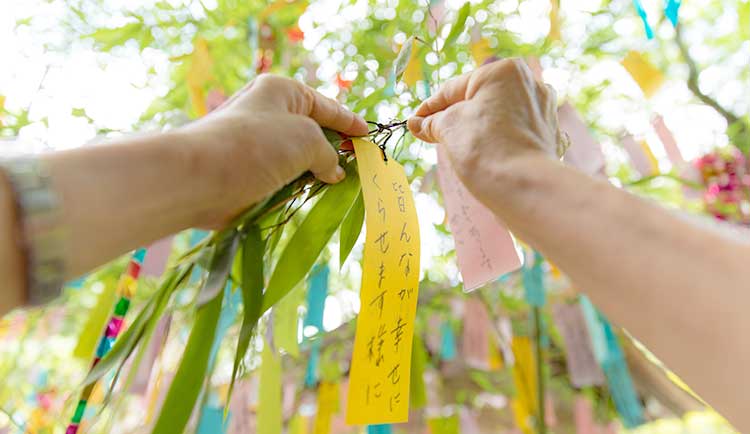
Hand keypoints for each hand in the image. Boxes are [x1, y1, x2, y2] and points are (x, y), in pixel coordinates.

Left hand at [178, 74, 367, 226]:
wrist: (199, 179)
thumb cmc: (255, 146)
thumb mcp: (306, 140)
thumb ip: (328, 154)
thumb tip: (333, 172)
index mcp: (281, 92)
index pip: (325, 106)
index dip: (350, 122)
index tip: (369, 137)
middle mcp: (267, 114)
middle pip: (312, 132)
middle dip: (334, 150)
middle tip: (358, 167)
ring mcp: (257, 146)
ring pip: (298, 160)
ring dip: (315, 174)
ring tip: (337, 185)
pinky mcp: (249, 174)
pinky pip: (283, 180)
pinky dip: (297, 189)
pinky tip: (311, 197)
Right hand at [408, 58, 564, 200]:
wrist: (525, 187)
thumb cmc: (485, 149)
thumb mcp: (449, 129)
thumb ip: (432, 122)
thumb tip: (416, 123)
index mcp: (503, 71)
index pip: (454, 88)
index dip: (430, 108)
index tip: (414, 123)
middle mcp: (529, 83)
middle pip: (480, 99)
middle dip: (456, 116)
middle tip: (433, 134)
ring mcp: (543, 109)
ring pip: (500, 115)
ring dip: (479, 127)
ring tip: (461, 147)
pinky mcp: (549, 134)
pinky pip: (518, 132)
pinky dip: (502, 139)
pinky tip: (491, 152)